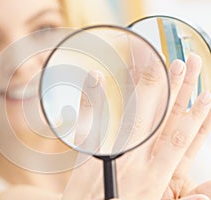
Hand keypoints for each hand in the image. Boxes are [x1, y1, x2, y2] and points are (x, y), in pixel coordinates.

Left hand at [63, 54, 210, 199]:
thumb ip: (173, 189)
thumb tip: (200, 190)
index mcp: (156, 175)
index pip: (180, 138)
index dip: (195, 115)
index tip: (205, 94)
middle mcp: (136, 160)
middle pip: (161, 118)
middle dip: (176, 89)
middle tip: (186, 62)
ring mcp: (111, 154)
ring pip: (134, 115)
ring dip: (147, 88)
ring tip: (159, 63)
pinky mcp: (89, 153)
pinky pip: (90, 122)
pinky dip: (93, 99)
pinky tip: (95, 76)